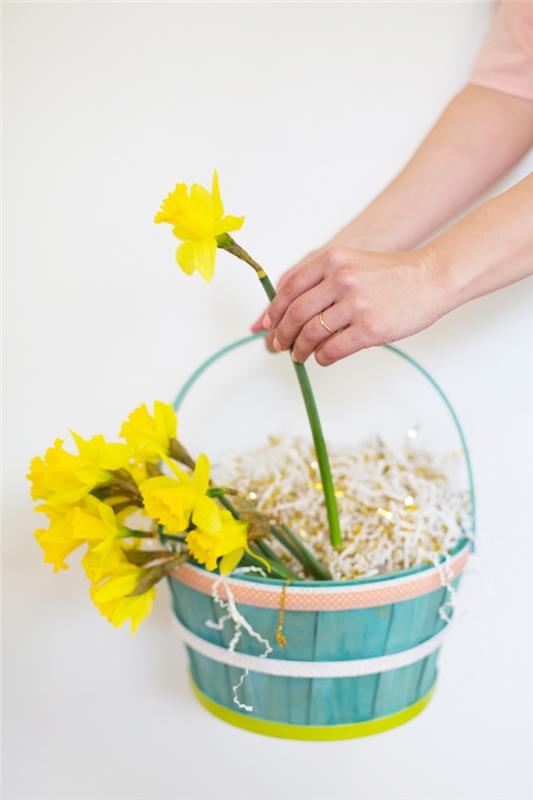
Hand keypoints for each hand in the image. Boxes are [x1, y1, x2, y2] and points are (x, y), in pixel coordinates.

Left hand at [260, 246, 443, 365]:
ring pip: (311, 334)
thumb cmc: (392, 276)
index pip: (289, 288)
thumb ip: (321, 281)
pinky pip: (332, 349)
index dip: (274, 311)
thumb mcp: (351, 263)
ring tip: (299, 356)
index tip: (267, 325)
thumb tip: (288, 310)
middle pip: (295, 313)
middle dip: (282, 334)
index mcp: (332, 260)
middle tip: (278, 345)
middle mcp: (341, 279)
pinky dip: (321, 358)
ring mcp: (355, 304)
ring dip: (300, 350)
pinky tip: (322, 358)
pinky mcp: (369, 328)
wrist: (431, 278)